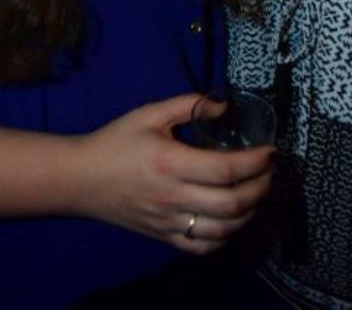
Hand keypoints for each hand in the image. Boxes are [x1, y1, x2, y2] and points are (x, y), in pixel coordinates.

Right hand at [71, 93, 273, 253]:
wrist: (80, 179)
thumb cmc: (115, 141)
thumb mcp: (149, 113)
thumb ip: (188, 104)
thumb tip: (224, 105)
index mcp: (171, 163)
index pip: (225, 169)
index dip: (255, 162)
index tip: (271, 151)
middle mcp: (173, 197)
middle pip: (231, 204)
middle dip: (261, 188)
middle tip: (270, 172)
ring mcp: (169, 222)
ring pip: (222, 231)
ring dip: (249, 213)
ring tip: (258, 193)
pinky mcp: (163, 237)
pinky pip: (202, 247)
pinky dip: (225, 237)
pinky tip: (233, 220)